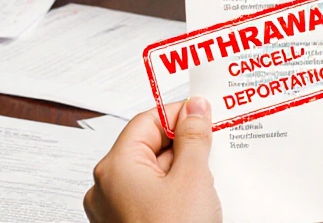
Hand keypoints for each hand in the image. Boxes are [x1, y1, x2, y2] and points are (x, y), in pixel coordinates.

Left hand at [84, 98, 221, 222]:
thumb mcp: (193, 178)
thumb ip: (194, 137)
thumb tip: (194, 110)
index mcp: (115, 167)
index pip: (147, 121)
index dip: (179, 114)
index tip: (206, 114)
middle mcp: (106, 188)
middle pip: (150, 148)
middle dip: (185, 147)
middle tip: (216, 147)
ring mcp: (114, 212)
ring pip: (153, 176)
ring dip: (183, 173)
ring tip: (210, 181)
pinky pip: (152, 199)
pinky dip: (175, 195)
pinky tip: (199, 203)